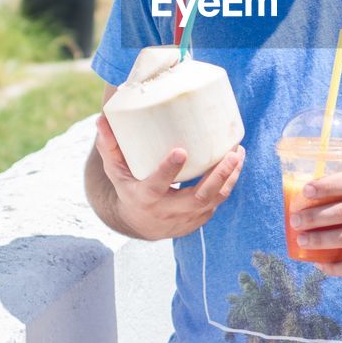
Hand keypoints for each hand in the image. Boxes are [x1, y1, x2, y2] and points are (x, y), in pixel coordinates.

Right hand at [93, 114, 244, 240]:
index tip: (181, 151)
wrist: (140, 224)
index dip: (168, 171)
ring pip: (214, 200)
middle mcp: (166, 211)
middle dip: (217, 176)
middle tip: (231, 153)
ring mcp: (185, 218)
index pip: (156, 186)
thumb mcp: (116, 170)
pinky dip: (229, 183)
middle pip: (197, 197)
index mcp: (144, 197)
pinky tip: (236, 163)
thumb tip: (102, 118)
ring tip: (238, 153)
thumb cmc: (129, 188)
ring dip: (230, 178)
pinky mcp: (198, 219)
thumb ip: (110, 146)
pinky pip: (218, 202)